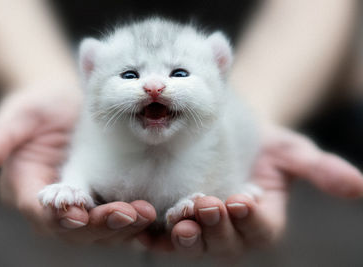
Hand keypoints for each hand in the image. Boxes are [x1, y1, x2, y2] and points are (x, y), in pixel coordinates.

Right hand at [0, 87, 155, 243]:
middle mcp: (53, 205)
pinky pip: (116, 217)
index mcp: (27, 189)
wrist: (66, 102)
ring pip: (99, 230)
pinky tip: (152, 215)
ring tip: (146, 213)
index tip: (81, 214)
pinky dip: (133, 221)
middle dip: (102, 226)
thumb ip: (0, 137)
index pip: (40, 213)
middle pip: (75, 230)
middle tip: (130, 214)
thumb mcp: (19, 114)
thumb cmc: (39, 106)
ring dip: (123, 226)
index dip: (59, 218)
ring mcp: (80, 203)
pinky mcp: (102, 197)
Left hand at [138, 124, 362, 260]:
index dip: (252, 221)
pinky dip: (154, 231)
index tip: (242, 200)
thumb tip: (359, 188)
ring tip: (179, 215)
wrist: (230, 133)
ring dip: (186, 233)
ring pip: (194, 242)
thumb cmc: (263, 144)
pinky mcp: (175, 218)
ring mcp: (202, 227)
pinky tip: (143, 219)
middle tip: (206, 204)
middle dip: (216, 227)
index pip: (260, 229)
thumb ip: (320, 169)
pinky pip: (164, 232)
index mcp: (262, 221)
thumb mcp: (292, 151)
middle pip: (225, 242)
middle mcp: (232, 231)